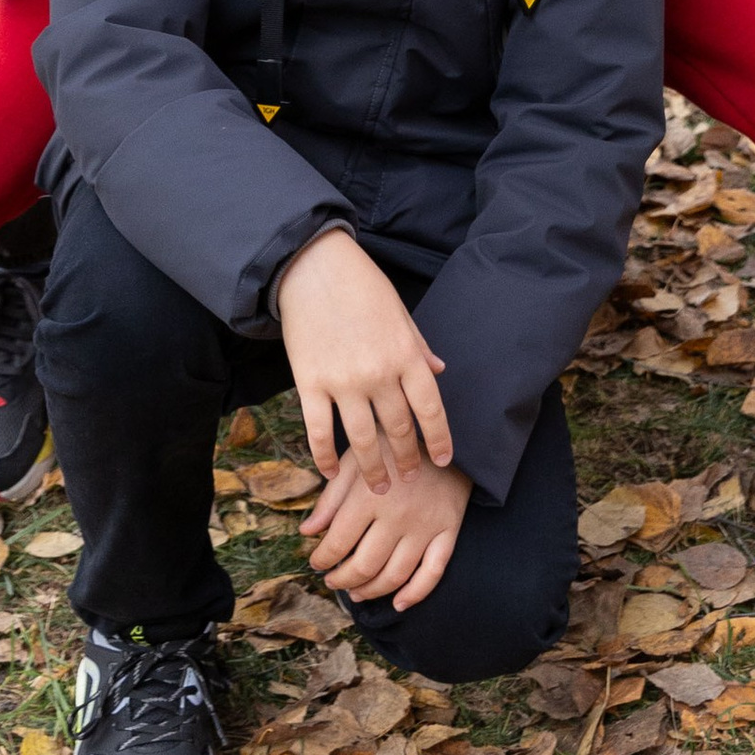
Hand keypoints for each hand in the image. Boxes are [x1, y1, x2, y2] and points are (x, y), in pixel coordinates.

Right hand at [273, 227, 452, 493]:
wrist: (313, 267)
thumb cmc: (361, 286)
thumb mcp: (400, 313)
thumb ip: (419, 347)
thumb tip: (440, 371)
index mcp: (406, 354)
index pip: (431, 409)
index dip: (440, 439)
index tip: (444, 460)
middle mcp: (378, 374)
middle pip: (399, 429)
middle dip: (407, 458)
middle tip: (409, 478)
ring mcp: (343, 382)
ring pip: (363, 440)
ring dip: (374, 469)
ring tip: (380, 487)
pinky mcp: (310, 383)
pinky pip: (320, 432)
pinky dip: (325, 457)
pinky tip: (330, 472)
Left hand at [301, 451, 472, 612]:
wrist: (444, 434)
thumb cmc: (392, 446)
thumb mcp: (356, 461)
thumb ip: (331, 498)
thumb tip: (307, 531)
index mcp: (371, 495)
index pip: (339, 542)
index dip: (322, 559)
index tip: (316, 562)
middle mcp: (399, 515)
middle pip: (365, 565)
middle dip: (342, 580)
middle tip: (332, 581)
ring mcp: (426, 527)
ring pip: (395, 575)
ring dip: (371, 591)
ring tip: (355, 592)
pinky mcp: (449, 532)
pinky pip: (432, 573)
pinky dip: (415, 594)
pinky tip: (398, 603)